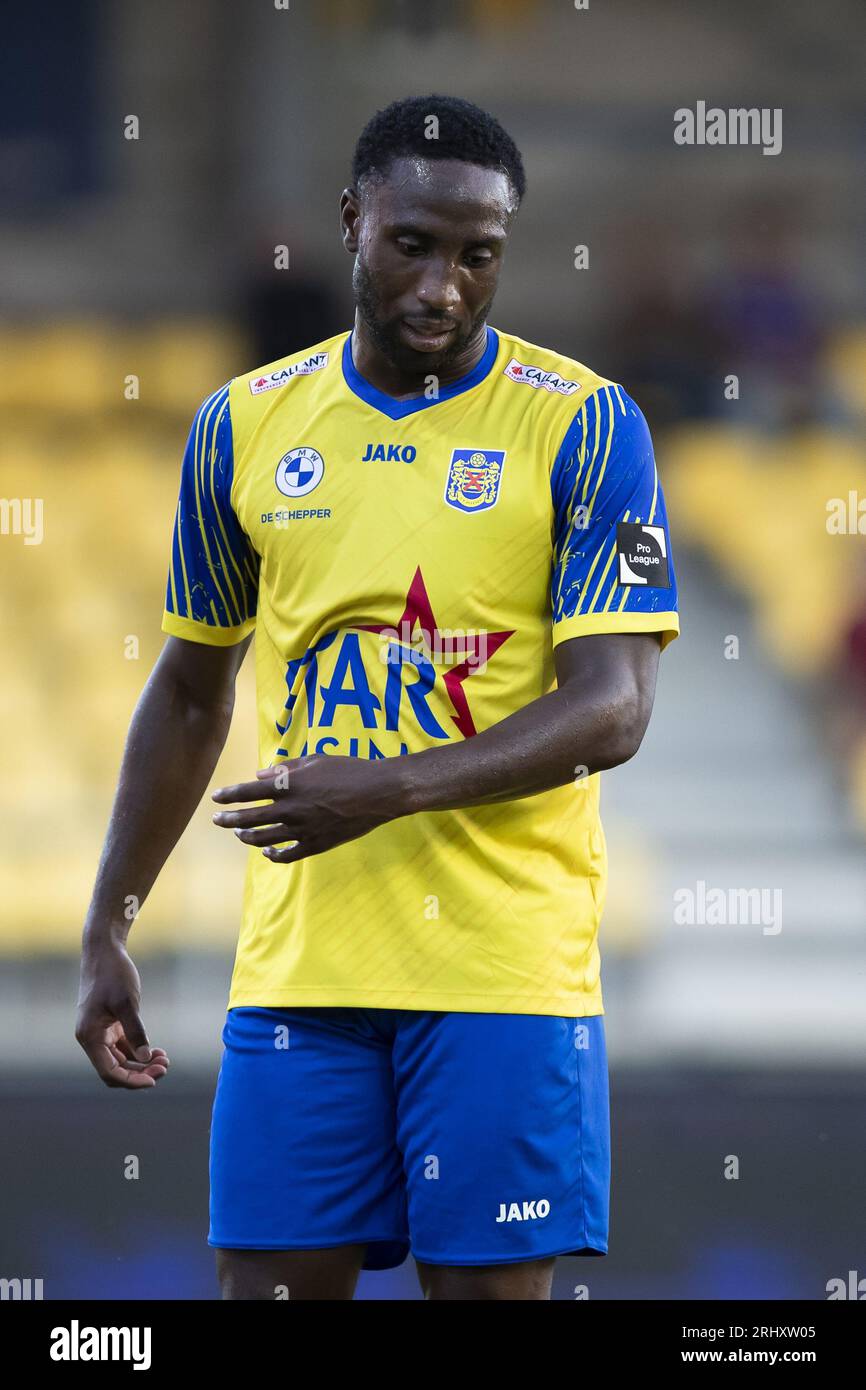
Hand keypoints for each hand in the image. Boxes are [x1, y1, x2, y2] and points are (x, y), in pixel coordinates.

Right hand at [75, 943, 168, 1088]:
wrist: (105, 951)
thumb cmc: (113, 973)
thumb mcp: (127, 1002)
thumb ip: (136, 1031)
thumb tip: (146, 1058)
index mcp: (90, 1036)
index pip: (109, 1072)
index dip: (131, 1080)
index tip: (154, 1079)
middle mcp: (92, 1038)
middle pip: (116, 1069)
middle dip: (140, 1072)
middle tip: (166, 1066)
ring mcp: (101, 1032)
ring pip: (121, 1060)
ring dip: (142, 1063)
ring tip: (165, 1060)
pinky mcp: (110, 1025)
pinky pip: (124, 1047)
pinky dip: (139, 1051)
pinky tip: (157, 1051)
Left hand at [211, 755, 405, 863]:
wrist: (378, 792)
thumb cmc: (348, 770)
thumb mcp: (315, 760)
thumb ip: (285, 768)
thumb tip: (260, 774)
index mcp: (288, 786)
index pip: (248, 792)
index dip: (229, 795)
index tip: (216, 798)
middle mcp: (290, 810)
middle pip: (249, 819)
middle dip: (228, 819)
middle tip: (216, 820)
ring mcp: (302, 830)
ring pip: (264, 838)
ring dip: (246, 836)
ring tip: (238, 833)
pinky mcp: (316, 844)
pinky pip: (287, 855)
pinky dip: (273, 855)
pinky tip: (266, 852)